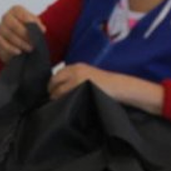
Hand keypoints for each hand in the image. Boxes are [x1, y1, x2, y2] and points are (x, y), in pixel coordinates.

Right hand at [0, 5, 44, 61]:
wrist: (17, 36)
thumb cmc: (26, 27)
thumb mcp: (34, 23)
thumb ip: (38, 24)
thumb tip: (41, 29)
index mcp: (16, 10)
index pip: (21, 14)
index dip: (30, 22)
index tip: (39, 29)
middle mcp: (6, 17)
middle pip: (14, 25)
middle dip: (25, 34)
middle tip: (34, 41)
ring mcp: (1, 28)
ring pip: (9, 35)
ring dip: (21, 43)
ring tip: (30, 48)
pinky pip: (4, 44)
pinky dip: (12, 48)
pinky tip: (19, 52)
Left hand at [48, 63, 164, 113]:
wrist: (119, 86)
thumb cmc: (105, 84)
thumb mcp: (89, 75)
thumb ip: (75, 78)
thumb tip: (58, 87)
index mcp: (76, 66)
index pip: (56, 75)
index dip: (52, 84)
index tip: (51, 91)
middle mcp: (74, 71)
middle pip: (54, 81)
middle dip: (52, 90)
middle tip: (53, 98)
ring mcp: (76, 79)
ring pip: (58, 91)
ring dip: (56, 97)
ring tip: (59, 103)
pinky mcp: (79, 88)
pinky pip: (65, 96)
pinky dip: (62, 100)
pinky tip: (65, 104)